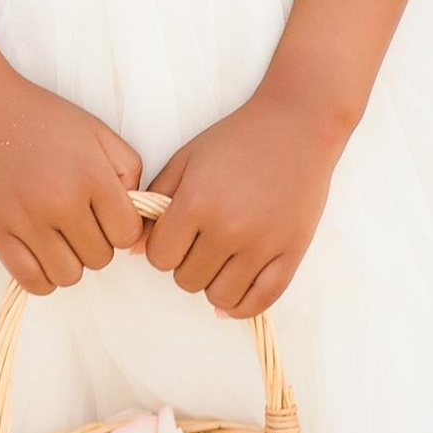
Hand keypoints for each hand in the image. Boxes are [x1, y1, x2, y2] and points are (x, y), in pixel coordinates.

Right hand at [0, 61, 145, 294]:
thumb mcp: (95, 129)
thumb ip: (127, 169)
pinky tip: (38, 251)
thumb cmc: (40, 116)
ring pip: (69, 275)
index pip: (127, 234)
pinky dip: (42, 276)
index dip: (120, 227)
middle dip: (94, 241)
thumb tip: (135, 213)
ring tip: (57, 235)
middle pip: (100, 258)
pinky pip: (33, 282)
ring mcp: (27, 220)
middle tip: (76, 218)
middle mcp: (61, 201)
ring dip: (69, 260)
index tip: (104, 213)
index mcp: (91, 174)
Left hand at [140, 89, 344, 316]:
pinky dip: (241, 305)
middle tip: (200, 241)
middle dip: (187, 263)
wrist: (296, 126)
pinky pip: (259, 302)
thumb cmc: (237, 139)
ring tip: (220, 259)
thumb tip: (136, 250)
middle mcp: (227, 227)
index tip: (175, 235)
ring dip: (212, 282)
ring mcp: (261, 244)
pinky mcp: (290, 254)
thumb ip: (156, 199)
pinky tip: (235, 291)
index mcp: (197, 201)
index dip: (162, 248)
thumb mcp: (187, 157)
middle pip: (186, 280)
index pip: (159, 256)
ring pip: (219, 296)